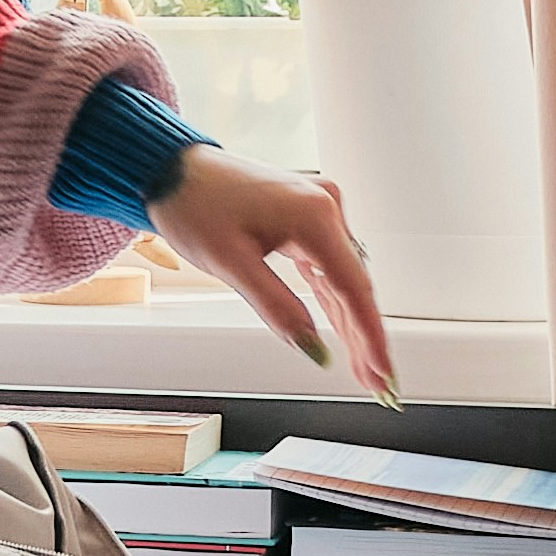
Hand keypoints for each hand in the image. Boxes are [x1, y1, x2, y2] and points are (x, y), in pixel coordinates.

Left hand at [153, 155, 399, 397]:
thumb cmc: (194, 205)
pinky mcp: (308, 217)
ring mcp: (320, 209)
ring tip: (363, 369)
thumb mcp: (231, 265)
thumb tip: (313, 348)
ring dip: (351, 324)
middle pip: (355, 286)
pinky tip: (344, 333)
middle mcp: (326, 207)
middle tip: (377, 383)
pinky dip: (334, 301)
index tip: (382, 370)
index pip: (354, 287)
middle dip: (364, 337)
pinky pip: (328, 267)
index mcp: (313, 215)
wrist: (173, 172)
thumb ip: (276, 308)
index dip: (370, 335)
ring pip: (344, 279)